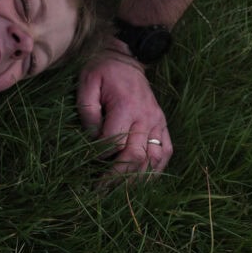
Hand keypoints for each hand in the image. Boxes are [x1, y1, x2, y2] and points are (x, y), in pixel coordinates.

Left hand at [78, 48, 171, 181]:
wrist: (126, 58)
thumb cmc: (102, 71)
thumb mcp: (87, 82)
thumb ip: (87, 110)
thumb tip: (92, 137)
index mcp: (126, 106)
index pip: (114, 141)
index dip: (99, 154)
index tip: (85, 160)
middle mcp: (146, 117)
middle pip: (135, 156)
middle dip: (117, 176)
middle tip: (99, 190)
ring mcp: (158, 122)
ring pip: (154, 159)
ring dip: (138, 179)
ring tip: (121, 194)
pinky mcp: (163, 124)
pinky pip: (166, 152)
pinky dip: (156, 170)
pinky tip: (143, 182)